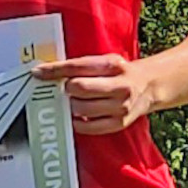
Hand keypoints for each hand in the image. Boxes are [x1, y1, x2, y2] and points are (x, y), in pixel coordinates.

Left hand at [32, 54, 155, 134]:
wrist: (149, 86)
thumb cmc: (119, 72)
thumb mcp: (104, 61)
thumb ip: (80, 66)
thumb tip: (47, 72)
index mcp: (112, 65)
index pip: (76, 67)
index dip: (54, 70)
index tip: (37, 73)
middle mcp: (119, 86)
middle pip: (79, 88)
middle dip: (65, 88)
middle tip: (64, 88)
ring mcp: (120, 107)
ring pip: (81, 109)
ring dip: (70, 105)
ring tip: (72, 100)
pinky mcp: (119, 123)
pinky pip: (89, 127)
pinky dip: (77, 122)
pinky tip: (77, 115)